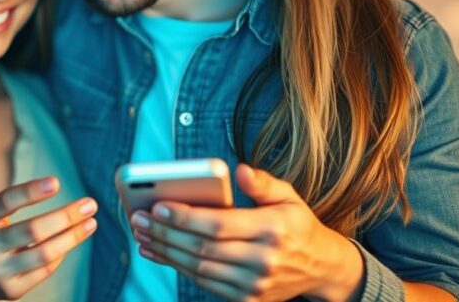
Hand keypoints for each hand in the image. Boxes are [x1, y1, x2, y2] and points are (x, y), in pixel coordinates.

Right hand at [0, 177, 97, 300]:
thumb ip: (16, 203)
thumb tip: (68, 205)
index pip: (5, 202)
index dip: (30, 192)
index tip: (56, 183)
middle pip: (32, 230)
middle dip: (66, 216)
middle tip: (90, 205)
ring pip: (43, 254)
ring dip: (72, 237)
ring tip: (91, 224)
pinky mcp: (10, 290)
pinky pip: (44, 271)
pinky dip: (60, 254)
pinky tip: (70, 241)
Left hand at [130, 164, 363, 301]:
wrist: (321, 267)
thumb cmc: (297, 224)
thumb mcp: (288, 196)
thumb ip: (263, 183)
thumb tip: (239, 170)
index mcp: (273, 230)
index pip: (219, 224)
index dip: (185, 217)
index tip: (158, 206)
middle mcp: (263, 260)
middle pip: (203, 248)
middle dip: (166, 233)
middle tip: (138, 219)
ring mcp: (255, 284)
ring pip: (200, 268)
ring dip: (166, 252)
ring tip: (142, 235)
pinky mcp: (247, 299)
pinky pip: (205, 283)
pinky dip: (178, 267)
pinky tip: (159, 252)